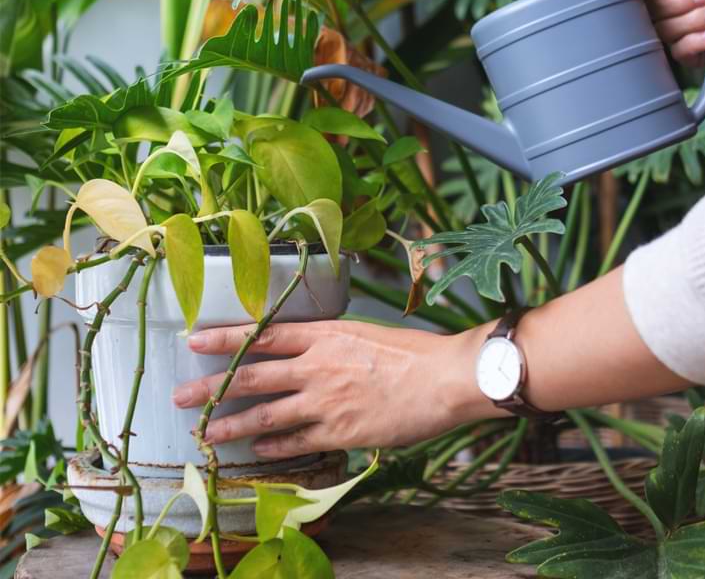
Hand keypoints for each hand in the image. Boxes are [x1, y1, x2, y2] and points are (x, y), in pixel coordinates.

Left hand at [172, 320, 499, 459]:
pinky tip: (258, 452)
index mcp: (324, 334)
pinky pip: (297, 442)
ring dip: (232, 425)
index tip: (195, 341)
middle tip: (181, 397)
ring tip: (206, 434)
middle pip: (251, 376)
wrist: (443, 377)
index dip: (226, 339)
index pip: (263, 335)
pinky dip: (274, 448)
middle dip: (211, 387)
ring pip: (266, 415)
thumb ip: (332, 343)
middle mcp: (316, 366)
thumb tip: (309, 354)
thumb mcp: (365, 332)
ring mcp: (325, 400)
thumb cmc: (411, 351)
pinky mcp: (340, 431)